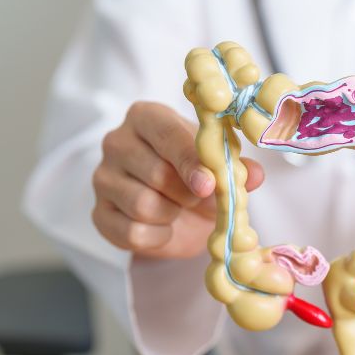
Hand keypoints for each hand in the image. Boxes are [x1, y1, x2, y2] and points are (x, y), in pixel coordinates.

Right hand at [92, 101, 263, 258]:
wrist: (178, 212)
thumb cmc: (197, 176)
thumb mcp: (219, 165)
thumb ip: (236, 167)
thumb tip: (255, 175)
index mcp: (147, 117)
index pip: (166, 133)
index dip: (190, 161)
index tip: (209, 184)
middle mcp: (117, 142)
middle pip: (156, 173)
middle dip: (187, 193)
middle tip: (197, 196)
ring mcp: (102, 178)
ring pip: (143, 205)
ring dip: (172, 215)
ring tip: (177, 208)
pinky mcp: (99, 213)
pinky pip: (132, 232)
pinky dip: (157, 237)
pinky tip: (164, 227)